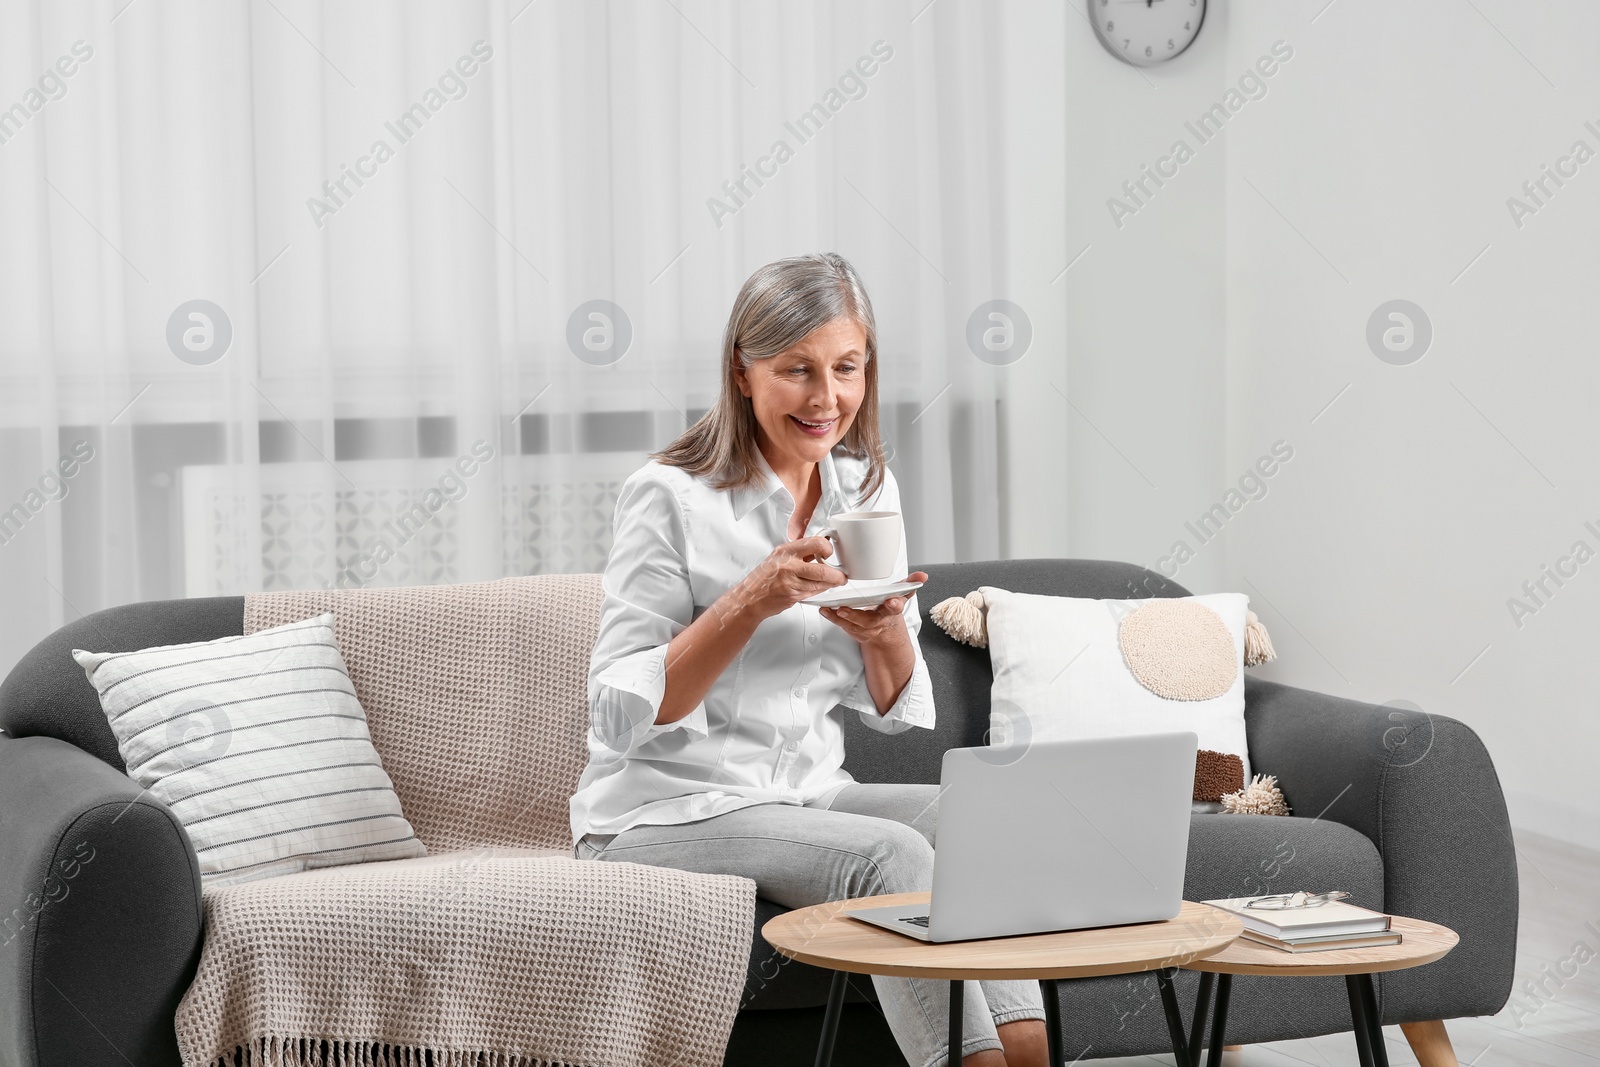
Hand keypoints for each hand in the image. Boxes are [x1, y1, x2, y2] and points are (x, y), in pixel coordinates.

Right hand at [725, 536, 847, 620]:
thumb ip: (798, 552)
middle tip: (841, 573)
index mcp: (785, 551)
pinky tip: (823, 587)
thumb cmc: (762, 578)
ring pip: (821, 583)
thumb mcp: (777, 557)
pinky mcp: (793, 596)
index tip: (830, 551)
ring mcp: (790, 582)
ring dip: (833, 583)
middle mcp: (788, 565)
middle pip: (822, 568)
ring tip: (836, 581)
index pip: (815, 543)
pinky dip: (822, 590)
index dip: (827, 548)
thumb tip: (818, 547)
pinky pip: (814, 592)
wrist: (749, 598)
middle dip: (837, 573)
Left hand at [819, 571, 928, 647]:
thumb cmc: (889, 610)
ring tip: (829, 609)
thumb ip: (909, 585)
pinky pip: (842, 625)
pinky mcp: (853, 629)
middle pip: (868, 620)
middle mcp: (878, 622)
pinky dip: (832, 618)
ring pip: (851, 624)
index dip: (894, 605)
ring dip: (839, 618)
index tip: (892, 602)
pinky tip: (824, 610)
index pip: (895, 608)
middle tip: (844, 610)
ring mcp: (864, 628)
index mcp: (891, 612)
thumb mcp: (902, 597)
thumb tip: (922, 576)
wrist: (885, 634)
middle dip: (856, 616)